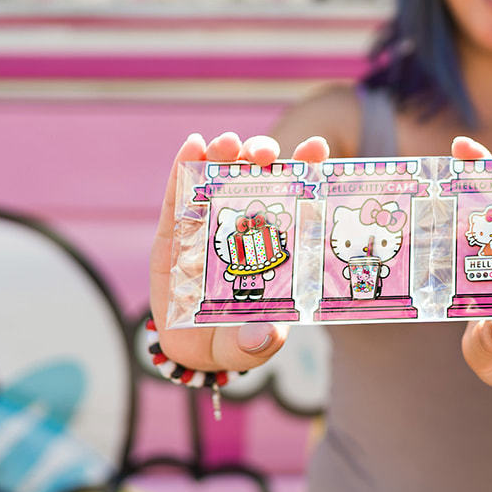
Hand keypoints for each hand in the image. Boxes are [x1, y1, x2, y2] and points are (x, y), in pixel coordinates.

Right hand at [148, 131, 328, 373]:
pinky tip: (192, 146)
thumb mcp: (247, 344)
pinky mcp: (174, 230)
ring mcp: (209, 222)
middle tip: (265, 153)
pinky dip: (185, 167)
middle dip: (263, 155)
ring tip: (228, 144)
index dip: (308, 168)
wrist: (188, 347)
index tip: (317, 148)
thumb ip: (258, 342)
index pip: (297, 196)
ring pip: (220, 176)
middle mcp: (246, 224)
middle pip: (258, 177)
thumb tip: (266, 336)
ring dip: (226, 154)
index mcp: (276, 241)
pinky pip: (179, 194)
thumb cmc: (232, 338)